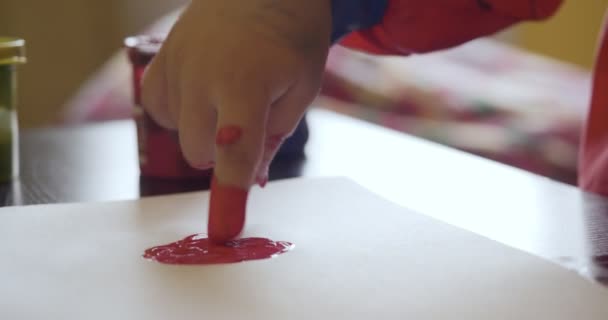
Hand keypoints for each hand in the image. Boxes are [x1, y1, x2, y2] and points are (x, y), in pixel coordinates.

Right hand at [141, 0, 331, 241]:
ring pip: (178, 134)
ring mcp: (175, 66)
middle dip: (223, 154)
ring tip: (226, 94)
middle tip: (246, 121)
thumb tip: (248, 182)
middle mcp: (203, 75)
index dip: (230, 193)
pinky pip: (158, 110)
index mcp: (247, 81)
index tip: (225, 229)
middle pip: (199, 153)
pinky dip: (180, 112)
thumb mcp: (300, 89)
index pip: (234, 151)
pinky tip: (201, 90)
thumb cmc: (290, 39)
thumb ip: (272, 138)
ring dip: (202, 130)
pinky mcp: (157, 62)